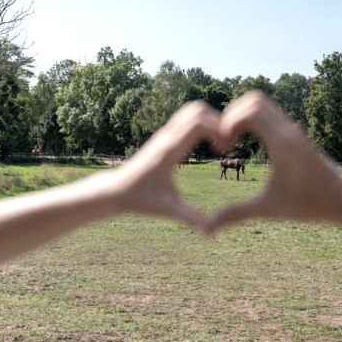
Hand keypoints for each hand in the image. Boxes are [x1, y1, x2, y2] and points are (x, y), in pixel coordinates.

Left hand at [109, 100, 220, 230]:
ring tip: (219, 142)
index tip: (224, 147)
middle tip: (225, 142)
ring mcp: (165, 133)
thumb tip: (211, 232)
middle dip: (217, 119)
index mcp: (170, 150)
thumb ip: (190, 218)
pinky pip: (187, 118)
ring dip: (210, 119)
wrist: (115, 191)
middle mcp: (168, 136)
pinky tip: (207, 143)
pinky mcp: (165, 135)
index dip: (218, 129)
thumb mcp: (167, 210)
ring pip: (192, 109)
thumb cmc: (141, 200)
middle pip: (197, 109)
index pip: (198, 123)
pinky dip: (202, 122)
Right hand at [207, 91, 341, 231]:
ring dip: (242, 114)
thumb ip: (237, 214)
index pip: (251, 111)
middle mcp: (288, 130)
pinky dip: (252, 118)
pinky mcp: (294, 132)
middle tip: (225, 139)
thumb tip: (208, 228)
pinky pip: (269, 113)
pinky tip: (247, 140)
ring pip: (263, 102)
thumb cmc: (311, 205)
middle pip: (254, 99)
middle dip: (232, 113)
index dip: (228, 121)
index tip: (223, 145)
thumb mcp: (269, 210)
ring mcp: (293, 128)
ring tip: (232, 139)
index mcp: (282, 144)